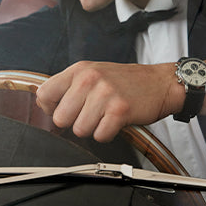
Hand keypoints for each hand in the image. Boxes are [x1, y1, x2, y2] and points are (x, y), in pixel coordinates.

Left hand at [36, 61, 182, 141]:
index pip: (44, 94)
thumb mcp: (94, 73)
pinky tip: (115, 122)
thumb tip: (45, 107)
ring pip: (79, 130)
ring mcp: (105, 94)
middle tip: (90, 115)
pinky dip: (107, 134)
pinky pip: (99, 135)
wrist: (160, 83)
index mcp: (79, 70)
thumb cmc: (126, 82)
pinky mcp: (119, 110)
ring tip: (105, 117)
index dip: (51, 109)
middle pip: (60, 118)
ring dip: (92, 129)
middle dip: (74, 123)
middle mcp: (89, 79)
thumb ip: (69, 87)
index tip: (65, 110)